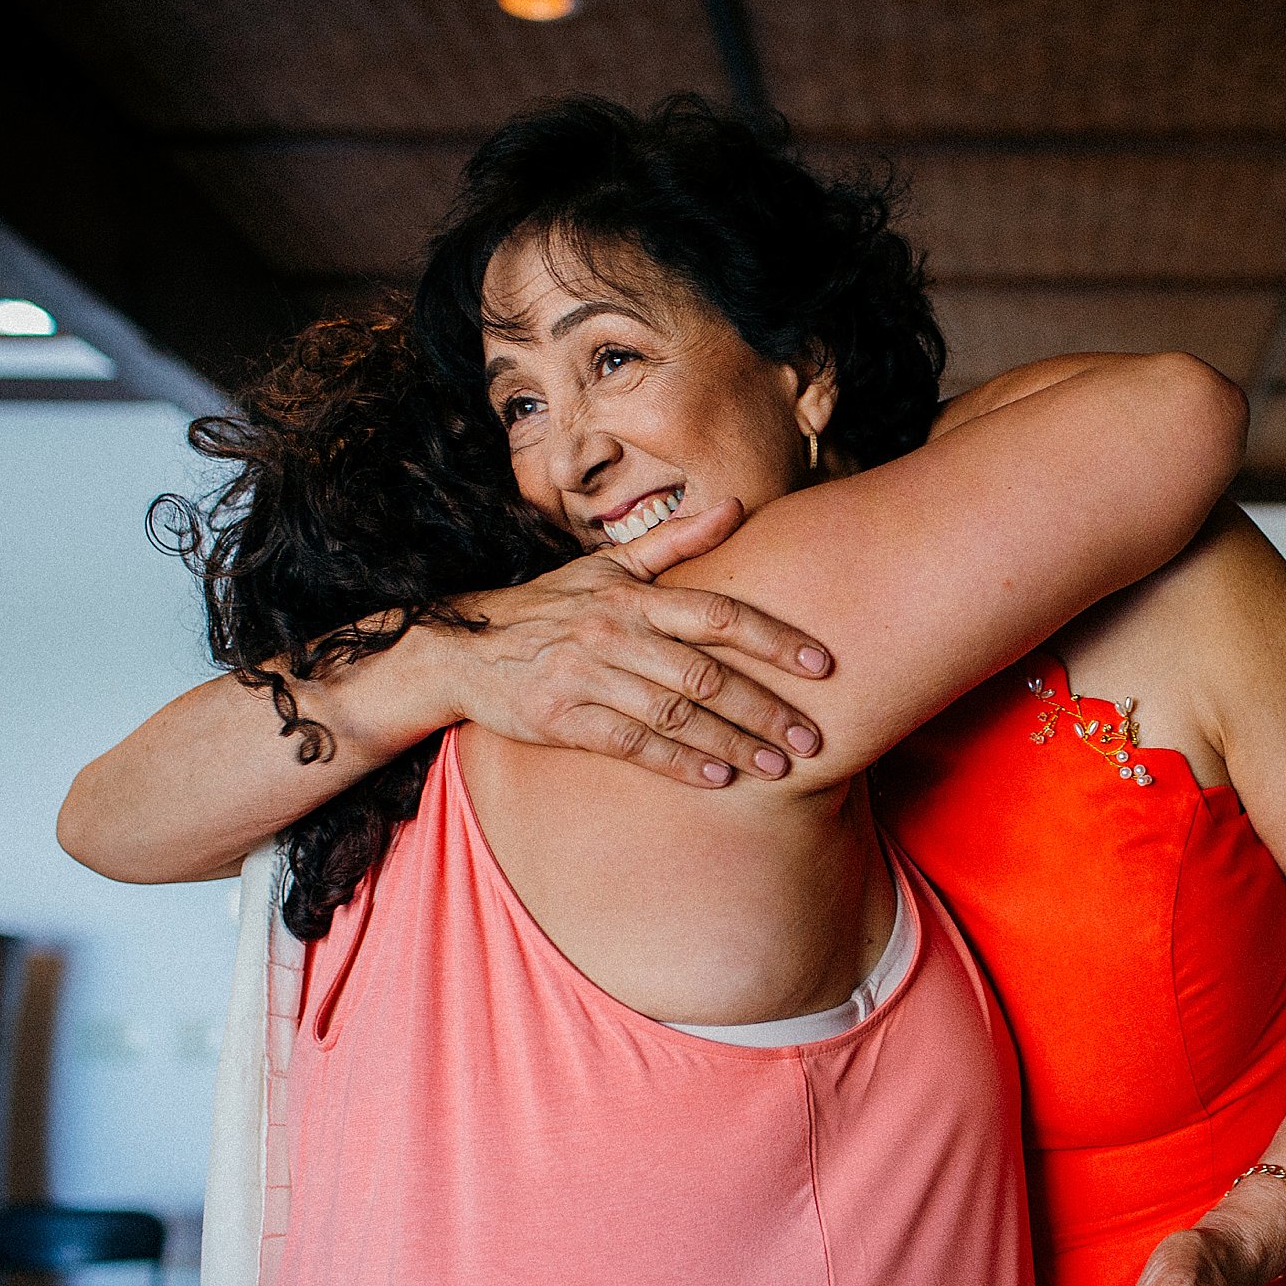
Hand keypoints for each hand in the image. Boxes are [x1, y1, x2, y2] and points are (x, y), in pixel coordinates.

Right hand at [430, 499, 831, 786]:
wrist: (463, 649)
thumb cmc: (550, 608)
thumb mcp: (606, 567)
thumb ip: (676, 543)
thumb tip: (736, 506)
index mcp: (632, 595)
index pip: (719, 613)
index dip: (775, 639)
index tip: (823, 664)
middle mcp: (614, 632)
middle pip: (706, 674)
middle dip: (766, 707)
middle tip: (813, 736)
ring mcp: (587, 675)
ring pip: (674, 715)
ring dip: (733, 744)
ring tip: (779, 766)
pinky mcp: (562, 718)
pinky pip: (632, 744)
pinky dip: (679, 763)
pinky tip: (718, 779)